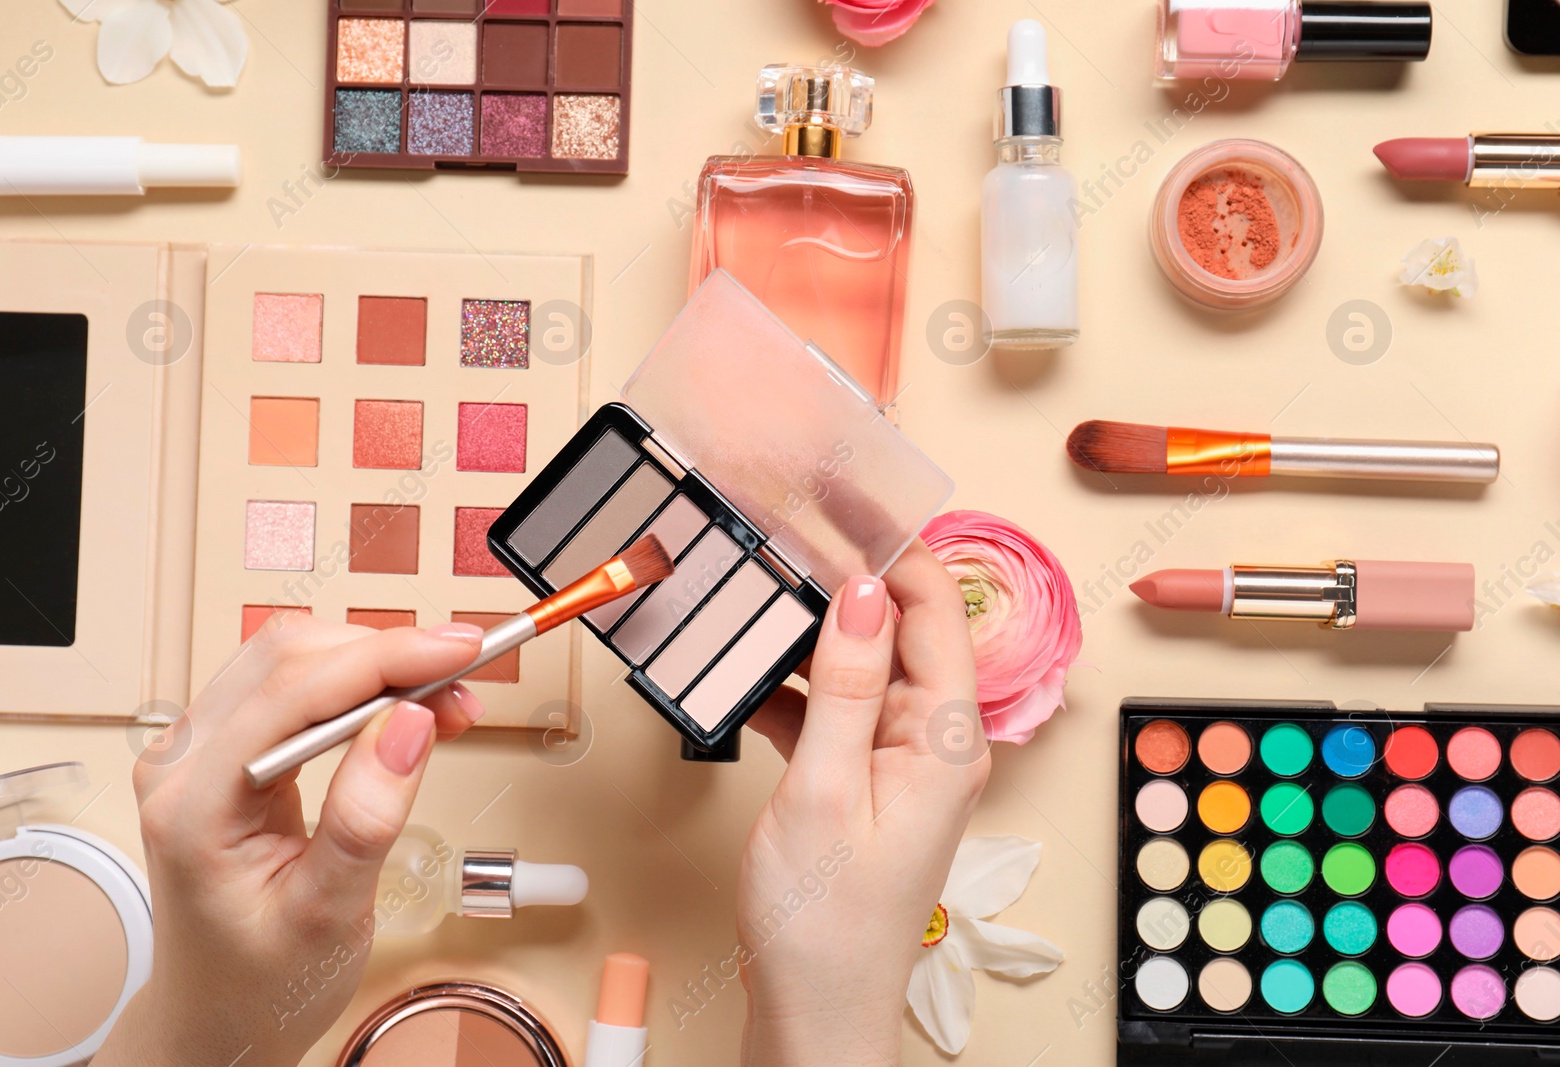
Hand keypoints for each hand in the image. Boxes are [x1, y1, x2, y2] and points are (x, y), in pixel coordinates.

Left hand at [91, 614, 485, 1066]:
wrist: (219, 1018)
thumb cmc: (259, 984)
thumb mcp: (327, 916)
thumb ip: (365, 818)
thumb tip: (409, 725)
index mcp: (194, 808)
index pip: (293, 695)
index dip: (385, 660)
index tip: (458, 651)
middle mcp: (182, 766)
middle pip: (290, 660)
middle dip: (388, 658)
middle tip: (464, 684)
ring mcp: (198, 753)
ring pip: (292, 660)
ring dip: (376, 666)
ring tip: (444, 702)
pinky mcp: (225, 751)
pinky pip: (291, 687)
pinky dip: (356, 685)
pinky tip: (402, 708)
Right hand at [738, 543, 988, 1065]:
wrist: (814, 1012)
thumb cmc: (825, 922)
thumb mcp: (827, 790)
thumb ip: (848, 685)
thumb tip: (863, 588)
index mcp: (948, 738)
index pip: (933, 608)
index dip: (893, 541)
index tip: (845, 492)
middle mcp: (937, 741)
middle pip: (903, 626)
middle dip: (851, 570)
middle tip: (792, 519)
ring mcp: (901, 760)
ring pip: (865, 664)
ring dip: (819, 624)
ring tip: (766, 577)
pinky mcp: (864, 780)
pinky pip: (838, 708)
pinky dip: (799, 684)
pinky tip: (754, 671)